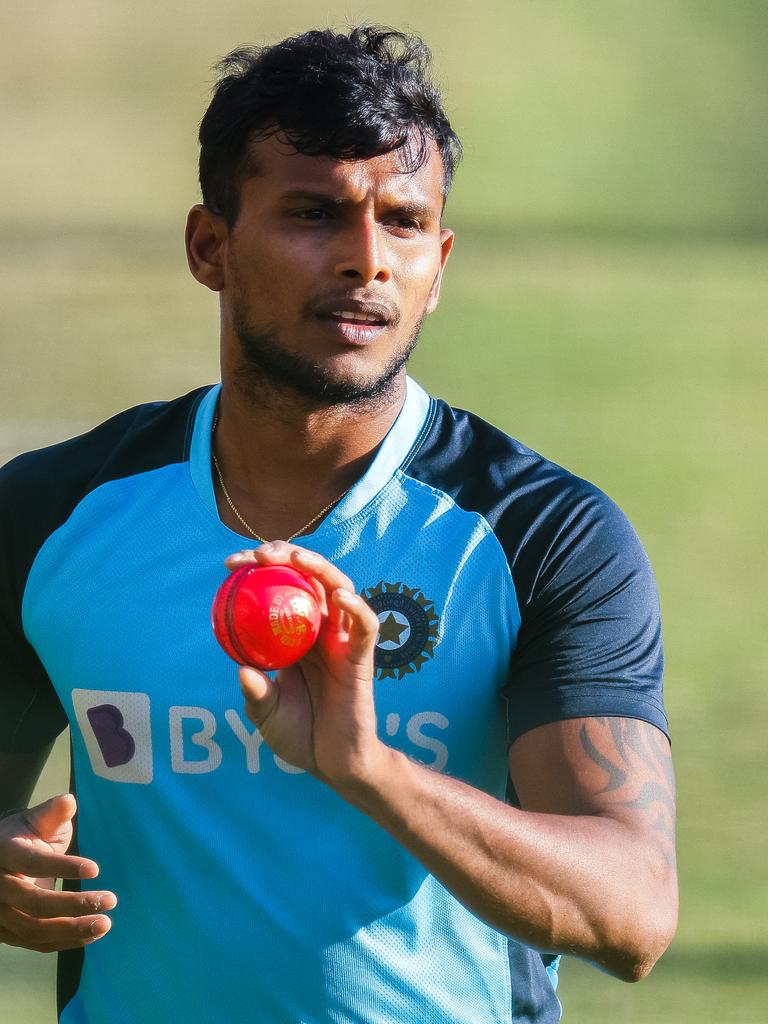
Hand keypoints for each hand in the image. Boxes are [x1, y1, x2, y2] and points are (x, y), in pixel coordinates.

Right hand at [0, 794, 115, 951]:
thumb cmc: (23, 835)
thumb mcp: (35, 820)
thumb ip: (52, 813)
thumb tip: (69, 800)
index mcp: (4, 854)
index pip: (32, 862)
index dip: (63, 867)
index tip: (95, 869)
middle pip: (34, 903)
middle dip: (74, 905)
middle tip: (110, 900)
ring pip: (34, 929)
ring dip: (72, 929)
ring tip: (105, 923)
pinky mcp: (6, 932)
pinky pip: (36, 943)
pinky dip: (64, 941)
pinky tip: (91, 934)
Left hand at [224, 541, 389, 788]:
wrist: (334, 764)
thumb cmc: (298, 735)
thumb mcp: (264, 713)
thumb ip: (256, 692)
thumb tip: (242, 669)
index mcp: (295, 635)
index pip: (279, 588)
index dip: (258, 570)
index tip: (231, 566)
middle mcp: (321, 629)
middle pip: (309, 577)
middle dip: (287, 555)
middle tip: (258, 554)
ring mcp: (343, 640)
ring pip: (340, 588)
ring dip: (319, 567)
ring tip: (295, 557)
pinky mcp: (363, 657)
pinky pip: (366, 626)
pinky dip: (357, 607)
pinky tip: (340, 598)